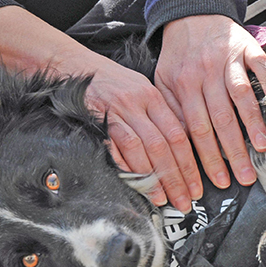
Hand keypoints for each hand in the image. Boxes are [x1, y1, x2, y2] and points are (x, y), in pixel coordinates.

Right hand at [0, 5, 201, 211]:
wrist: (69, 64)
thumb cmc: (108, 82)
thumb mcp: (139, 90)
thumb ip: (159, 115)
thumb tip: (182, 147)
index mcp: (152, 96)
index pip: (178, 135)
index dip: (190, 164)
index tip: (196, 186)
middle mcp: (136, 103)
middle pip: (163, 146)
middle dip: (176, 178)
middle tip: (184, 202)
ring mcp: (114, 111)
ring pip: (141, 149)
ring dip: (153, 179)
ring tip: (163, 200)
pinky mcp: (93, 121)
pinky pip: (112, 149)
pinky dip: (125, 169)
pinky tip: (134, 186)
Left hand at [155, 14, 265, 188]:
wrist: (193, 12)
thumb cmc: (180, 53)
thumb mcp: (163, 80)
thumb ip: (172, 110)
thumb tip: (181, 145)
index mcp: (183, 85)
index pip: (195, 130)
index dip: (207, 158)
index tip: (218, 181)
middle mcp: (205, 73)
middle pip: (220, 119)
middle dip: (232, 152)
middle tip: (244, 177)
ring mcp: (228, 60)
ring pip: (240, 96)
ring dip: (253, 124)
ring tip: (262, 149)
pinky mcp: (248, 47)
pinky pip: (261, 68)